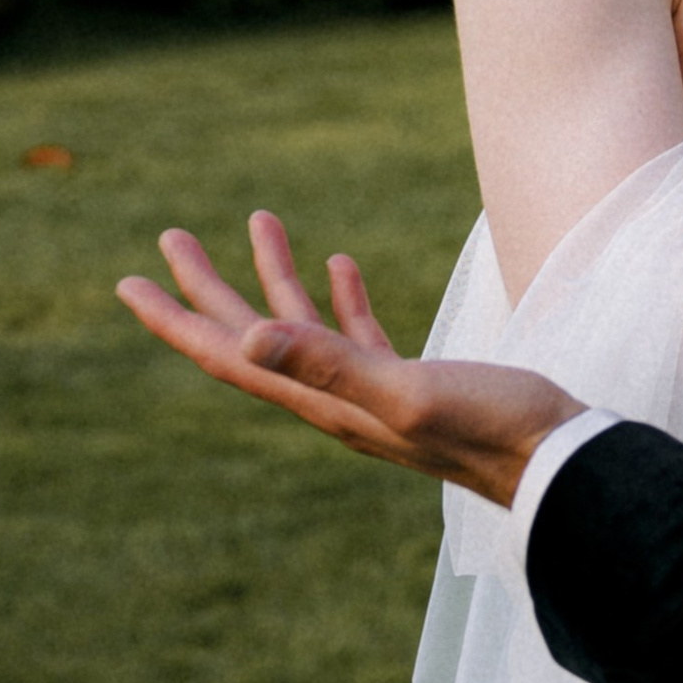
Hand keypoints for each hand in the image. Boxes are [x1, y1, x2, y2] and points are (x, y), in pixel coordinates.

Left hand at [116, 213, 576, 503]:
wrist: (556, 464)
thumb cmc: (490, 429)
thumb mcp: (405, 393)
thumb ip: (330, 364)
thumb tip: (247, 336)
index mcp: (322, 400)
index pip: (229, 355)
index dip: (175, 319)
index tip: (126, 283)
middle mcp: (334, 399)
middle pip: (251, 335)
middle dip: (206, 286)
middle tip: (169, 237)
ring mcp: (371, 393)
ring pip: (303, 326)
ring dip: (275, 276)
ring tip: (259, 219)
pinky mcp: (409, 384)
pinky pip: (356, 334)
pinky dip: (338, 296)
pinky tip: (337, 265)